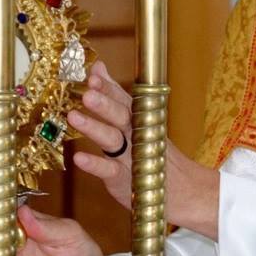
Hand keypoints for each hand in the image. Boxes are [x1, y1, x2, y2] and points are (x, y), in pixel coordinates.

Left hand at [70, 61, 220, 239]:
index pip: (123, 98)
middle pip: (121, 116)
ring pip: (112, 140)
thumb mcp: (136, 119)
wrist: (182, 189)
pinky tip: (79, 158)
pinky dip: (95, 164)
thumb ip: (114, 93)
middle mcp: (135, 133)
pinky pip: (109, 170)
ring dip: (94, 128)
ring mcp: (130, 156)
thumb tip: (98, 67)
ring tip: (74, 117)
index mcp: (138, 118)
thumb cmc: (152, 150)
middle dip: (104, 103)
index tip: (93, 75)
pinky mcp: (124, 179)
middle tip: (87, 93)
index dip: (108, 87)